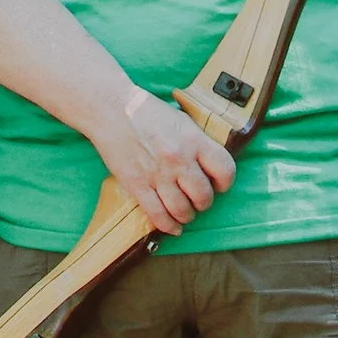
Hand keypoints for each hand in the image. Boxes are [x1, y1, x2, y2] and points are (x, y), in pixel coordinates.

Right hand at [95, 89, 236, 236]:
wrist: (112, 110)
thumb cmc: (147, 113)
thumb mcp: (182, 122)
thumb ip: (198, 143)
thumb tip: (210, 166)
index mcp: (194, 140)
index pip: (225, 170)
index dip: (225, 182)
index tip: (219, 185)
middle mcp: (179, 159)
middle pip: (203, 196)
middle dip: (204, 202)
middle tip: (198, 200)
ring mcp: (158, 174)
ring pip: (182, 210)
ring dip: (186, 216)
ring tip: (185, 212)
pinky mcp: (137, 185)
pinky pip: (157, 215)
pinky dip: (168, 226)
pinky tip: (172, 227)